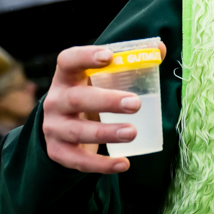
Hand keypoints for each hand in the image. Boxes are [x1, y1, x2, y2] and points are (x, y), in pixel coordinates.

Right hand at [41, 43, 161, 173]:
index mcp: (66, 78)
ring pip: (77, 131)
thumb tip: (159, 49)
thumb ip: (128, 64)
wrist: (61, 130)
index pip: (68, 61)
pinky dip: (101, 164)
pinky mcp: (58, 152)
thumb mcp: (101, 81)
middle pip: (76, 99)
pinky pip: (78, 161)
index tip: (109, 55)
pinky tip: (123, 164)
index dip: (85, 56)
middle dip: (106, 101)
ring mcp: (54, 128)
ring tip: (132, 132)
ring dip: (106, 132)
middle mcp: (56, 101)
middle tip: (135, 104)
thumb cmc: (90, 96)